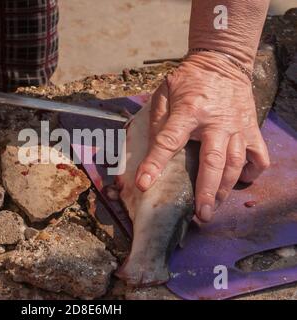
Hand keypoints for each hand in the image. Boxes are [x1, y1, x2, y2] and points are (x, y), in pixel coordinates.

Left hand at [135, 51, 269, 221]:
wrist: (223, 61)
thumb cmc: (188, 80)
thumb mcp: (164, 92)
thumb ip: (157, 120)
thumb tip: (153, 150)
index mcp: (189, 111)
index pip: (168, 141)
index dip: (154, 164)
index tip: (144, 184)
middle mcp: (216, 122)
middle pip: (213, 162)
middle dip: (206, 192)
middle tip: (200, 215)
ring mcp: (238, 127)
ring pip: (236, 165)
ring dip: (225, 190)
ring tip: (213, 208)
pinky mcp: (252, 129)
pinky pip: (258, 157)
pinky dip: (251, 173)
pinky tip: (239, 181)